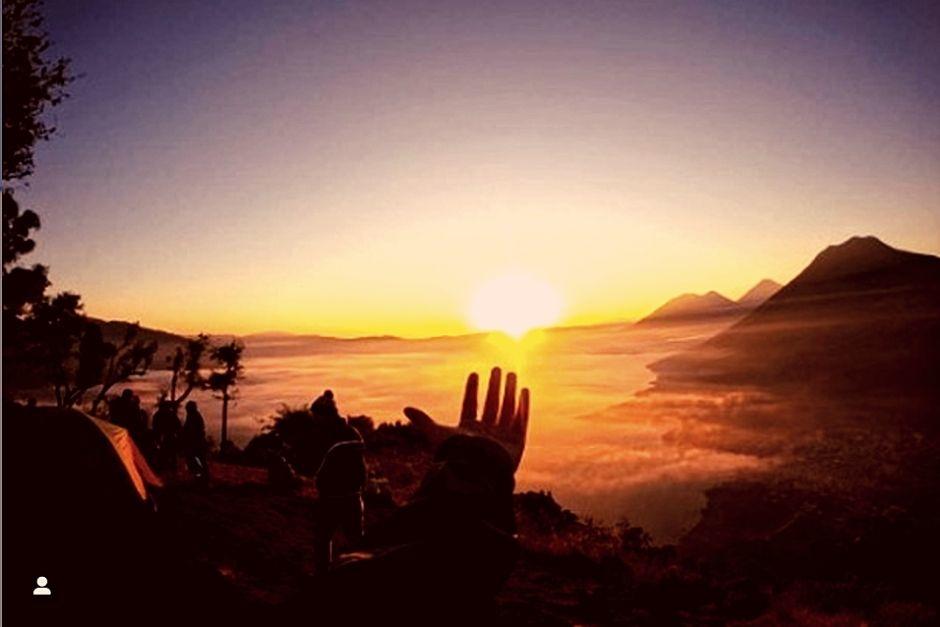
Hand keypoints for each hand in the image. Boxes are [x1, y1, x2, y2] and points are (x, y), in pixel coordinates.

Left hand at [404, 367, 529, 469]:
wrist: (479, 472)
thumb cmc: (458, 455)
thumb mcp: (439, 434)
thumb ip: (424, 421)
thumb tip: (405, 408)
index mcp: (468, 431)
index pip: (470, 405)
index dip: (471, 390)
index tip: (474, 374)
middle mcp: (486, 433)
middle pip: (491, 404)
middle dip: (493, 387)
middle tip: (496, 369)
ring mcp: (502, 437)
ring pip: (506, 409)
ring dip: (509, 392)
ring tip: (511, 374)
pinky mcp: (517, 443)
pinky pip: (521, 421)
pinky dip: (523, 406)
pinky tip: (523, 391)